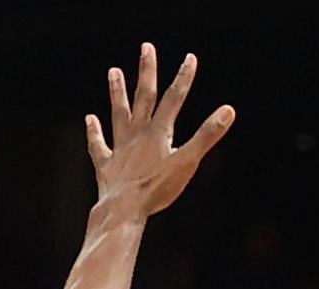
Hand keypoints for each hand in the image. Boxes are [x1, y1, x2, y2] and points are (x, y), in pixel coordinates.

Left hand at [87, 43, 234, 218]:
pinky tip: (90, 119)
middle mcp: (137, 134)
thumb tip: (228, 111)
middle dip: (147, 72)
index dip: (183, 78)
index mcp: (158, 132)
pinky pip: (98, 145)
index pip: (174, 98)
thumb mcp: (187, 162)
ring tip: (114, 72)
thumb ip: (207, 135)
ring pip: (118, 113)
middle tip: (146, 48)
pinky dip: (94, 132)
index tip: (190, 58)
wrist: (123, 209)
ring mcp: (119, 148)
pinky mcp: (106, 165)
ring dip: (117, 92)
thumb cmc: (157, 189)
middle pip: (143, 97)